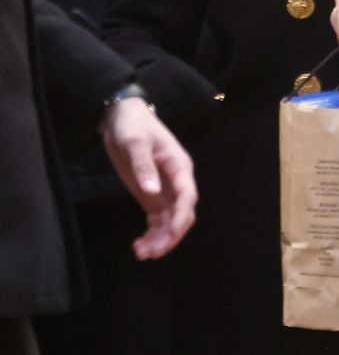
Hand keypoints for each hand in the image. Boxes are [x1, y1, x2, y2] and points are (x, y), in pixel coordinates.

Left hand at [100, 97, 196, 259]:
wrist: (121, 116)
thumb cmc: (131, 124)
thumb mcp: (134, 142)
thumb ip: (143, 166)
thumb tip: (152, 191)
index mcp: (179, 165)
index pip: (187, 196)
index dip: (181, 218)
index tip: (169, 234)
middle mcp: (176, 180)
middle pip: (182, 214)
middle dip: (170, 235)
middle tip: (150, 252)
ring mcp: (164, 189)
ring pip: (170, 221)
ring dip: (160, 239)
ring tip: (141, 252)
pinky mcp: (151, 194)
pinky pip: (158, 220)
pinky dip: (152, 234)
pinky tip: (139, 245)